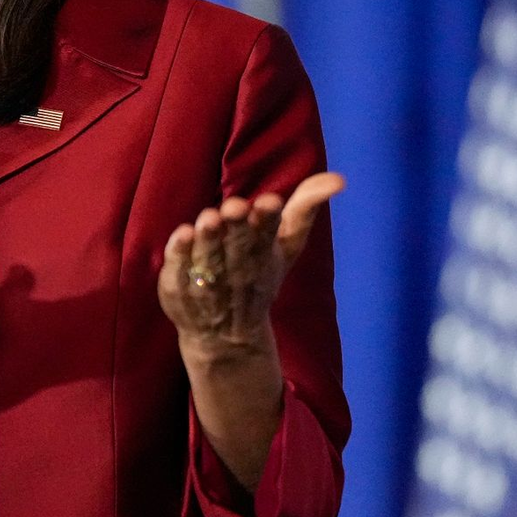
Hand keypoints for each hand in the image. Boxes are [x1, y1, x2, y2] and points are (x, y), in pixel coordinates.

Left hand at [158, 172, 344, 354]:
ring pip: (208, 257)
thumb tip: (339, 179)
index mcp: (263, 254)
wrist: (225, 337)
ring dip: (209, 238)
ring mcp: (205, 281)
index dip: (267, 219)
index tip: (268, 202)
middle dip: (236, 226)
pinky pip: (177, 271)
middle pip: (237, 245)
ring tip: (209, 218)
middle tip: (234, 207)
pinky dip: (179, 255)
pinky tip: (182, 234)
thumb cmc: (258, 276)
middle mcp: (235, 268)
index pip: (267, 235)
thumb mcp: (286, 244)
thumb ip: (306, 208)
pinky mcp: (177, 288)